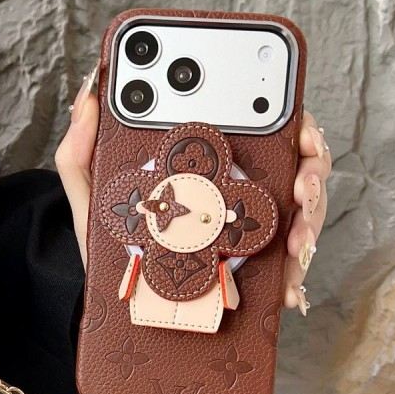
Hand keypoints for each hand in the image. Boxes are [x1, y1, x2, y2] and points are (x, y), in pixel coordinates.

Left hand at [55, 65, 330, 313]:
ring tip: (296, 240)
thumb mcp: (92, 198)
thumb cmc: (111, 244)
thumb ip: (81, 149)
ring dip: (311, 220)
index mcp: (205, 159)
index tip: (299, 126)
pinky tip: (288, 288)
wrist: (118, 303)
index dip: (290, 116)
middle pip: (295, 161)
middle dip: (313, 168)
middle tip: (302, 186)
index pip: (257, 121)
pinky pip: (288, 264)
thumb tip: (90, 90)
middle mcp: (237, 185)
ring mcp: (250, 225)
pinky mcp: (256, 265)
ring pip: (302, 210)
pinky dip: (295, 273)